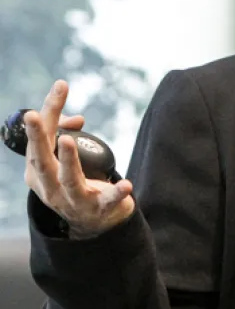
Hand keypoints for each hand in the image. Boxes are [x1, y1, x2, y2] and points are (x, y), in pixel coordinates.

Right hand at [24, 80, 134, 238]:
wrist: (92, 223)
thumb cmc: (74, 181)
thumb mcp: (66, 158)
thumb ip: (67, 133)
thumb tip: (77, 119)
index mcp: (37, 172)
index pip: (38, 140)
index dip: (48, 112)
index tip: (61, 85)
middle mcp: (50, 188)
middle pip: (41, 162)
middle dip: (37, 137)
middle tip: (33, 115)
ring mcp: (73, 201)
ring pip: (69, 181)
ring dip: (68, 160)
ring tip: (68, 140)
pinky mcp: (98, 209)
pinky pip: (108, 201)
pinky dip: (117, 193)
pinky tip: (126, 185)